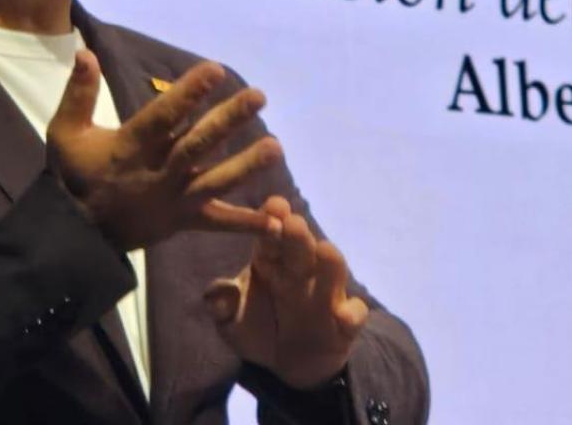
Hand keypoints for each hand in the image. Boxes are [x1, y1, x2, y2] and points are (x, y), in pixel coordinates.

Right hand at [45, 50, 279, 250]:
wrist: (77, 235)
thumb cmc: (75, 177)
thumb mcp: (66, 133)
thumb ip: (78, 93)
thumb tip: (86, 52)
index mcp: (132, 147)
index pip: (164, 117)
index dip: (189, 94)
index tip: (215, 70)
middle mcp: (159, 172)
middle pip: (198, 145)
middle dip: (228, 120)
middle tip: (258, 97)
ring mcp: (176, 199)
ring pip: (215, 181)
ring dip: (246, 165)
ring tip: (275, 147)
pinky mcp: (186, 220)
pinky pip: (219, 222)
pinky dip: (247, 223)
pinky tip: (277, 221)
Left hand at [203, 196, 369, 389]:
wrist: (284, 365)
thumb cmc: (256, 330)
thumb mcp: (231, 322)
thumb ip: (221, 306)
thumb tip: (217, 295)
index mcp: (270, 262)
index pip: (271, 234)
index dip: (272, 218)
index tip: (272, 206)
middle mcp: (300, 271)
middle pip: (302, 246)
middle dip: (298, 234)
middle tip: (293, 223)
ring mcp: (326, 293)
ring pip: (333, 269)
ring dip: (330, 261)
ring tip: (324, 252)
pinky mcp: (346, 321)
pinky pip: (354, 314)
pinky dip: (352, 313)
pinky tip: (343, 317)